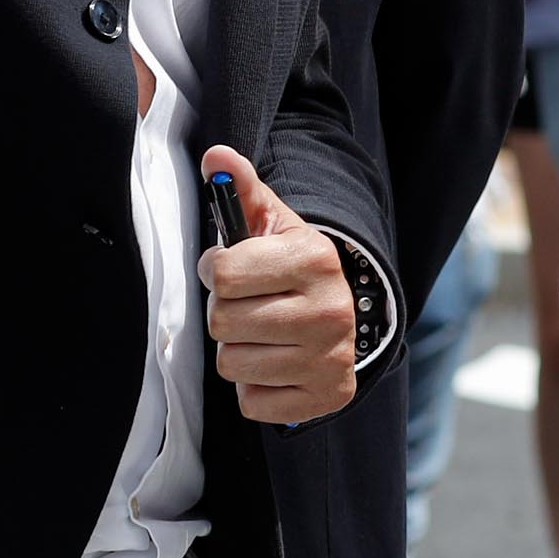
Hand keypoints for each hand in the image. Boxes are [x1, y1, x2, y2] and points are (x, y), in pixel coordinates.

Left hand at [198, 148, 358, 424]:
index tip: (234, 272)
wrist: (342, 320)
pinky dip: (256, 388)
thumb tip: (215, 155)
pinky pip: (251, 402)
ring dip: (238, 352)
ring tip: (264, 336)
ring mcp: (330, 357)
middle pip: (222, 322)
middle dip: (226, 315)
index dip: (217, 273)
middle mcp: (330, 310)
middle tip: (252, 307)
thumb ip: (240, 190)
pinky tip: (277, 366)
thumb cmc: (291, 269)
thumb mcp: (271, 225)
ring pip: (232, 364)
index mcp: (314, 260)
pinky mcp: (326, 396)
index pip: (222, 274)